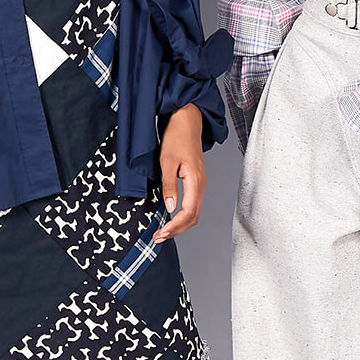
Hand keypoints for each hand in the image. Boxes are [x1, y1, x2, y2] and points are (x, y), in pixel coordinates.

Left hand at [154, 104, 205, 243]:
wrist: (186, 121)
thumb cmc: (176, 138)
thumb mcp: (167, 162)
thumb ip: (169, 186)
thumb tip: (171, 208)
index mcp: (195, 181)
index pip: (188, 212)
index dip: (175, 226)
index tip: (161, 233)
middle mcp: (201, 185)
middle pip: (193, 217)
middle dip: (176, 230)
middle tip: (158, 238)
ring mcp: (200, 184)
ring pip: (194, 213)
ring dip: (179, 225)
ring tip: (163, 232)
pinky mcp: (196, 182)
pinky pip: (192, 205)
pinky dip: (182, 216)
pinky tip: (171, 219)